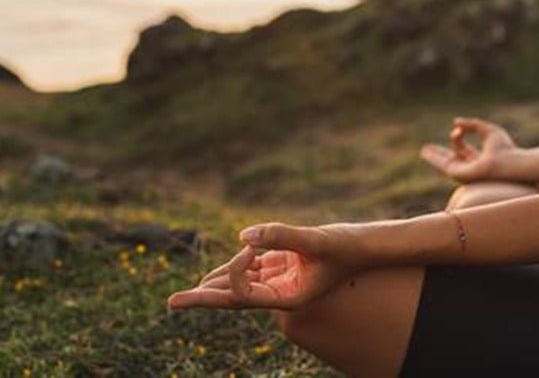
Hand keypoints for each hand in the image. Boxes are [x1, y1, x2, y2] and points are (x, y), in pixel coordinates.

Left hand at [166, 223, 359, 311]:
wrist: (367, 247)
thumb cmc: (346, 247)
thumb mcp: (316, 240)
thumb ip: (282, 235)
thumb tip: (245, 235)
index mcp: (288, 298)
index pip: (246, 293)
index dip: (236, 270)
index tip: (247, 246)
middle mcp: (281, 292)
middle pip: (234, 298)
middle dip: (203, 298)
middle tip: (172, 302)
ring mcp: (281, 278)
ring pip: (241, 284)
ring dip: (215, 284)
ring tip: (186, 294)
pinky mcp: (284, 264)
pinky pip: (253, 269)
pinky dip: (235, 267)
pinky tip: (219, 269)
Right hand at [420, 116, 520, 182]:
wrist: (508, 163)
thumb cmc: (504, 149)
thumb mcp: (488, 130)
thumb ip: (472, 124)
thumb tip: (456, 122)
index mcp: (480, 160)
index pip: (463, 150)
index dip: (457, 137)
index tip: (458, 128)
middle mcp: (470, 168)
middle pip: (451, 160)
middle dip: (439, 155)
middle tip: (427, 150)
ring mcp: (464, 173)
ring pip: (444, 164)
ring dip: (433, 157)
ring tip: (423, 150)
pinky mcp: (457, 174)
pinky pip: (443, 163)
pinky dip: (436, 154)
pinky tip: (427, 149)